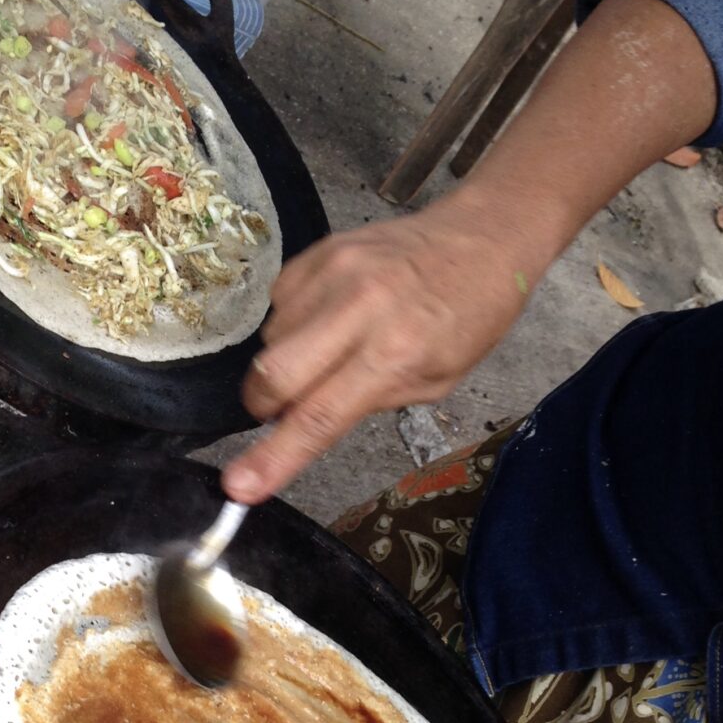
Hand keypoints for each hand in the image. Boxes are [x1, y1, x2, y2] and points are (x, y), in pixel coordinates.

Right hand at [222, 190, 543, 503]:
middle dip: (262, 405)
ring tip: (328, 349)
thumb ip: (365, 403)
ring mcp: (334, 273)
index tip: (238, 486)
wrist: (483, 236)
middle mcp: (359, 309)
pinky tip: (328, 317)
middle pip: (273, 374)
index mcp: (396, 354)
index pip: (319, 418)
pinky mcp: (319, 251)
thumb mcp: (434, 382)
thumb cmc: (467, 319)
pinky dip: (293, 324)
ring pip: (270, 339)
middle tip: (279, 410)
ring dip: (286, 360)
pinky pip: (278, 303)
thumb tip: (299, 422)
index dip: (274, 458)